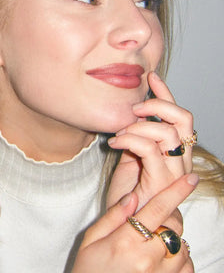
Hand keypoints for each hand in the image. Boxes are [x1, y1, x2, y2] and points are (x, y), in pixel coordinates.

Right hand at [72, 174, 197, 272]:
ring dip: (174, 240)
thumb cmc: (89, 269)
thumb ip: (113, 216)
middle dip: (170, 218)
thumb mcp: (91, 239)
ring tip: (154, 242)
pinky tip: (161, 260)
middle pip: (174, 228)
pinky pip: (186, 269)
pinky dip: (179, 260)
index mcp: (125, 241)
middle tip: (154, 221)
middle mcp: (146, 259)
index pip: (157, 210)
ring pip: (182, 248)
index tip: (191, 179)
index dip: (176, 191)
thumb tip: (132, 196)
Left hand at [106, 72, 193, 209]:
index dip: (166, 93)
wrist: (125, 220)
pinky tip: (113, 143)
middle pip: (184, 119)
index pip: (179, 116)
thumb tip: (131, 111)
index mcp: (174, 151)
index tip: (151, 76)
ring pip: (166, 132)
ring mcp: (173, 172)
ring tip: (119, 133)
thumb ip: (137, 134)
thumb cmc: (128, 189)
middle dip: (158, 104)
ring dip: (138, 126)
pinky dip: (129, 139)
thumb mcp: (132, 153)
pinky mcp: (160, 182)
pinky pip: (149, 149)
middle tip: (135, 108)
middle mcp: (180, 160)